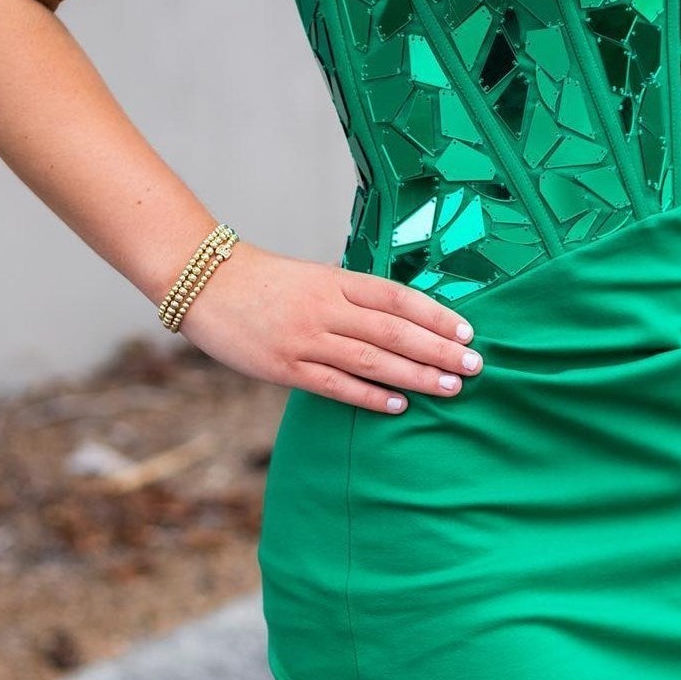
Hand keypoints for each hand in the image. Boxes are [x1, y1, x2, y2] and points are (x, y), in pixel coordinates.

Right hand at [175, 240, 482, 412]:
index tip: (467, 332)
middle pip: (394, 330)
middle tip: (475, 366)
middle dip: (438, 350)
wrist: (205, 282)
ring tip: (450, 388)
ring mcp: (306, 338)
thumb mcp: (313, 274)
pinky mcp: (285, 366)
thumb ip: (350, 292)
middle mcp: (327, 307)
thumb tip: (396, 310)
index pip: (397, 297)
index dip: (435, 314)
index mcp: (336, 280)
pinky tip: (399, 405)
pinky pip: (335, 384)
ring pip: (372, 359)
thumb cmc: (264, 279)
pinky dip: (370, 396)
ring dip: (415, 375)